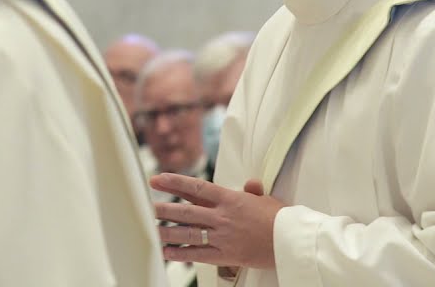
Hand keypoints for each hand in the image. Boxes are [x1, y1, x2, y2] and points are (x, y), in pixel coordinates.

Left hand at [151, 174, 283, 268]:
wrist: (291, 242)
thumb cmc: (280, 219)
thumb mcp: (265, 200)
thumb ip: (252, 191)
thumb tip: (250, 184)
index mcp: (230, 199)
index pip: (196, 187)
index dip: (174, 182)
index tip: (157, 179)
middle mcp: (222, 216)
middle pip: (185, 211)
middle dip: (163, 208)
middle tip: (143, 205)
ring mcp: (221, 236)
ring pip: (187, 233)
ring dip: (166, 231)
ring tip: (149, 229)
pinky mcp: (225, 255)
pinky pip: (198, 254)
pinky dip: (181, 254)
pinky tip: (167, 252)